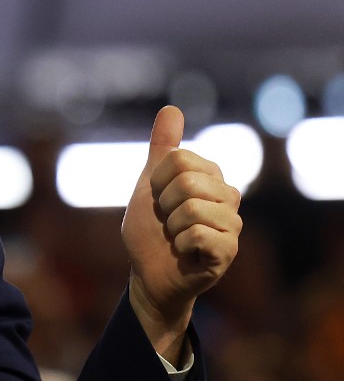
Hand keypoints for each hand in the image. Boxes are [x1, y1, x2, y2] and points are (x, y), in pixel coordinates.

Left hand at [122, 106, 241, 362]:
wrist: (148, 272)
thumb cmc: (151, 229)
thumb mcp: (149, 183)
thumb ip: (162, 147)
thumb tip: (171, 108)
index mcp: (211, 176)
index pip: (179, 158)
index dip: (157, 180)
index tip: (158, 199)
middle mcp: (228, 196)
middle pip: (187, 181)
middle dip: (164, 204)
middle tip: (167, 220)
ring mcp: (232, 224)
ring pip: (192, 208)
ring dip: (171, 226)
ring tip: (177, 237)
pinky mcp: (229, 250)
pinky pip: (199, 234)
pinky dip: (180, 244)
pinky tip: (186, 252)